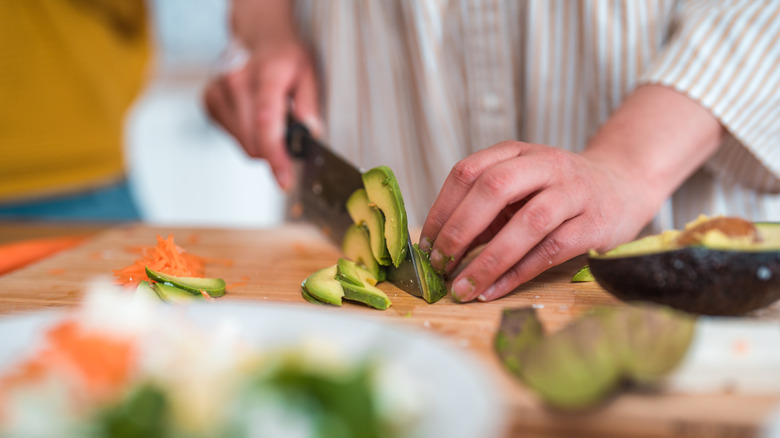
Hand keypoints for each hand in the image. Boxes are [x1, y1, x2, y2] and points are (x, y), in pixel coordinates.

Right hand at [203, 37, 319, 190]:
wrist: (258, 33)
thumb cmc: (285, 55)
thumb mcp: (309, 73)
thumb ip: (310, 104)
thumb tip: (311, 133)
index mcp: (266, 74)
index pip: (266, 123)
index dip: (275, 157)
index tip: (284, 179)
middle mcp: (235, 81)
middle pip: (252, 141)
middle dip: (274, 149)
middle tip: (289, 131)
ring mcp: (218, 90)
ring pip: (242, 142)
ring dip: (260, 140)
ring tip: (271, 115)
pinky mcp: (208, 100)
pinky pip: (231, 135)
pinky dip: (246, 133)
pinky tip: (253, 112)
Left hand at [418, 141, 652, 302]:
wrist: (623, 186)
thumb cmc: (556, 193)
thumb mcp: (518, 190)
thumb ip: (483, 213)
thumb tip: (439, 251)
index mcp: (517, 153)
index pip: (468, 171)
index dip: (442, 209)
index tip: (425, 246)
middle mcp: (545, 165)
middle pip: (494, 187)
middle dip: (459, 229)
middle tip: (439, 265)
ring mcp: (573, 192)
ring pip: (527, 223)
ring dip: (488, 260)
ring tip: (462, 287)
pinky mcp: (594, 224)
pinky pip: (551, 250)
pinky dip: (517, 273)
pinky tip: (493, 290)